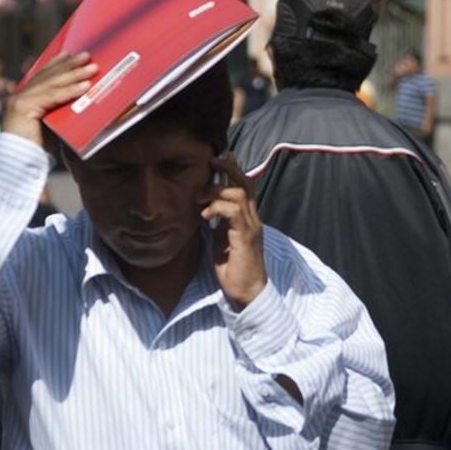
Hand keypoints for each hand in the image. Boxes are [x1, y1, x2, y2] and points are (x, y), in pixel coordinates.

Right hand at [3, 52, 97, 151]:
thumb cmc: (35, 153)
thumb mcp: (48, 127)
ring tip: (91, 68)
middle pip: (47, 76)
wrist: (19, 167)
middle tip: (87, 55)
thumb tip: (78, 102)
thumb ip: (56, 113)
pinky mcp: (23, 107)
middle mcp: (17, 97)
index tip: (69, 53)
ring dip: (74, 74)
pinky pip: (52, 96)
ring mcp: (18, 101)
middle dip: (69, 65)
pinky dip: (70, 91)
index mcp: (20, 100)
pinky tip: (84, 86)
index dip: (55, 63)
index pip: (39, 76)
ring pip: (51, 83)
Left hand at [198, 153, 265, 309]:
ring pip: (239, 193)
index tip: (219, 157)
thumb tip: (204, 207)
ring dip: (216, 190)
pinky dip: (217, 207)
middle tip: (211, 160)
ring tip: (198, 196)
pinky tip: (204, 215)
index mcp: (247, 218)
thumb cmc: (232, 268)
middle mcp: (253, 219)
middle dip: (228, 167)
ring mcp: (251, 227)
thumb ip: (217, 222)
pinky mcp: (246, 237)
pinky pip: (233, 212)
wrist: (246, 293)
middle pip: (245, 182)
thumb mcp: (220, 239)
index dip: (233, 169)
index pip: (244, 186)